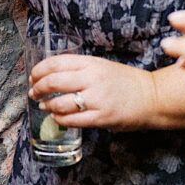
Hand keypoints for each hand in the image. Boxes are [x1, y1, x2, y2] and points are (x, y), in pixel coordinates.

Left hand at [30, 54, 155, 129]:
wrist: (152, 96)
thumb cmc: (125, 81)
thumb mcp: (102, 66)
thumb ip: (80, 69)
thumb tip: (51, 76)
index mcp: (91, 63)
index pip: (56, 63)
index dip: (39, 71)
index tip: (33, 77)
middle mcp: (92, 79)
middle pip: (54, 82)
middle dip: (38, 89)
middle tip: (34, 93)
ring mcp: (97, 99)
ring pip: (60, 104)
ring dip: (48, 106)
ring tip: (45, 107)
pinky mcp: (102, 117)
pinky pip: (73, 120)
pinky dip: (61, 120)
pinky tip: (58, 118)